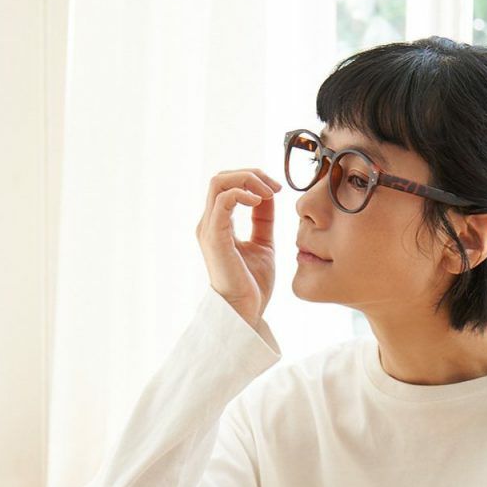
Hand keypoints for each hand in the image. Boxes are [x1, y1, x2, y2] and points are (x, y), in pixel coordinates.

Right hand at [198, 166, 283, 331]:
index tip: (277, 188)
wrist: (246, 311)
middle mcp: (209, 222)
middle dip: (251, 174)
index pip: (228, 185)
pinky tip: (260, 201)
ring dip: (247, 180)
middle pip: (222, 178)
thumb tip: (269, 194)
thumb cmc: (252, 284)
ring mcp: (209, 228)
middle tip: (275, 186)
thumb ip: (263, 219)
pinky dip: (242, 193)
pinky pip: (224, 200)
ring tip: (269, 191)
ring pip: (219, 182)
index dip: (252, 179)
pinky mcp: (214, 236)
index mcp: (219, 223)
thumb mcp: (263, 243)